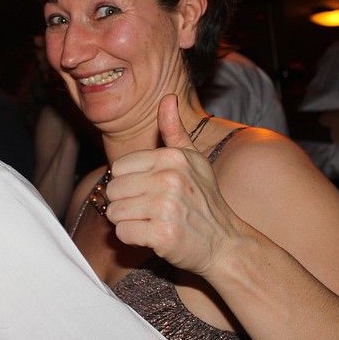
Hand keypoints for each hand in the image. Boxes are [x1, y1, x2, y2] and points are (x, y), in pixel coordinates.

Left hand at [104, 94, 243, 275]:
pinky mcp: (162, 234)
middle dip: (124, 203)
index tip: (146, 190)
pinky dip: (132, 237)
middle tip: (147, 209)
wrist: (225, 243)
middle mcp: (169, 179)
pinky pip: (122, 233)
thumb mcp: (193, 160)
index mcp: (172, 158)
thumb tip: (168, 97)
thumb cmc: (204, 199)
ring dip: (127, 221)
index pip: (119, 167)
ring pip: (114, 212)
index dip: (128, 182)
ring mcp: (166, 207)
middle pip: (113, 190)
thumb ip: (174, 130)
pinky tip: (152, 235)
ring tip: (150, 221)